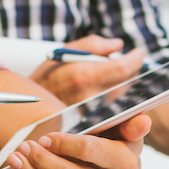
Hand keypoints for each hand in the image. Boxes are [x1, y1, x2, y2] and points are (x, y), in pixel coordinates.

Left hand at [1, 115, 151, 168]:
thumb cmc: (120, 147)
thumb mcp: (128, 133)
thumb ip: (131, 124)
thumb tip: (143, 120)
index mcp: (124, 163)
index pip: (89, 151)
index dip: (63, 144)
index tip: (45, 137)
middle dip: (41, 160)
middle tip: (24, 146)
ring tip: (13, 158)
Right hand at [30, 35, 146, 103]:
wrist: (28, 107)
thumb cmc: (46, 77)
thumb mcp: (63, 53)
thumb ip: (93, 44)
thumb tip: (118, 45)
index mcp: (84, 76)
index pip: (124, 68)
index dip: (136, 58)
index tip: (140, 52)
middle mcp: (90, 98)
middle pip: (127, 82)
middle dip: (129, 70)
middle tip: (125, 62)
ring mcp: (93, 113)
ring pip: (122, 96)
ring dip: (123, 84)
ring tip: (110, 76)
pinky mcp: (93, 123)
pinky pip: (114, 107)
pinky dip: (114, 96)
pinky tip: (105, 91)